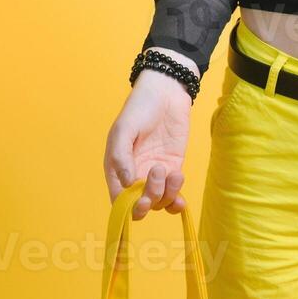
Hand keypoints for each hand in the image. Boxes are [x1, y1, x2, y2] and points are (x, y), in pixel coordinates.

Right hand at [103, 50, 197, 219]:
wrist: (166, 91)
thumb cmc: (140, 107)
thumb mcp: (125, 129)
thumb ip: (122, 156)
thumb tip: (127, 184)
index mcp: (117, 167)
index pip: (120, 199)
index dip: (130, 207)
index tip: (141, 199)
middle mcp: (135, 174)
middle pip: (141, 204)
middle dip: (150, 199)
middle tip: (158, 175)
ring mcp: (155, 172)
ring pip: (159, 201)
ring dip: (167, 194)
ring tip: (172, 172)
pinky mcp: (173, 167)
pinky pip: (173, 193)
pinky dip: (177, 199)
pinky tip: (180, 194)